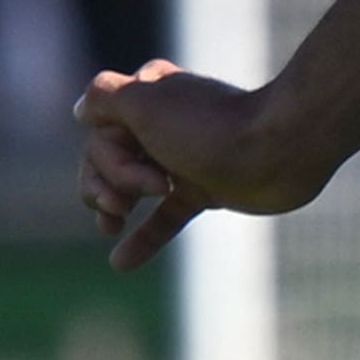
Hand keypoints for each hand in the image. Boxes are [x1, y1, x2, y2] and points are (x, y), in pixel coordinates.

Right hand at [74, 61, 331, 269]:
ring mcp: (181, 158)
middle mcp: (160, 124)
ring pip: (128, 188)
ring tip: (111, 227)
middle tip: (135, 199)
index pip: (97, 134)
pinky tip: (120, 262)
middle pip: (107, 160)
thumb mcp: (145, 102)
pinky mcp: (203, 189)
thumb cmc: (209, 129)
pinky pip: (163, 217)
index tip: (149, 171)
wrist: (278, 153)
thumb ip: (105, 99)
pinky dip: (143, 238)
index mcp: (145, 97)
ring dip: (112, 206)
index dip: (109, 161)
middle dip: (111, 183)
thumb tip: (80, 111)